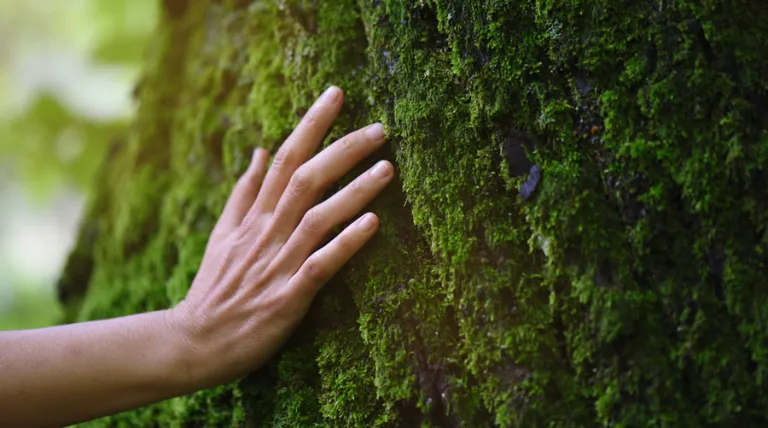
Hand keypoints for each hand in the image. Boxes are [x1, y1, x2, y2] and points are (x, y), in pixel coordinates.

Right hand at [168, 86, 392, 387]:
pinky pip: (320, 265)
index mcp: (253, 216)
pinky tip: (373, 224)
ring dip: (353, 191)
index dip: (311, 125)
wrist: (194, 342)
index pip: (284, 158)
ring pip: (317, 217)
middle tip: (379, 129)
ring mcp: (277, 264)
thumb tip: (259, 150)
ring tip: (387, 168)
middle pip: (305, 179)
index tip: (337, 95)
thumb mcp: (222, 234)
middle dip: (342, 150)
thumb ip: (244, 192)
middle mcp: (266, 233)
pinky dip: (345, 243)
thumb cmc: (215, 288)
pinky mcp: (288, 298)